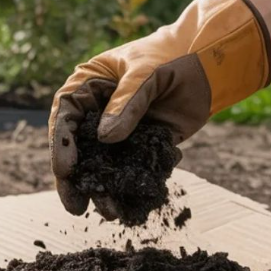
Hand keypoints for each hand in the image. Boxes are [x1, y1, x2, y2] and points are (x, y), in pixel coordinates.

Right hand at [48, 0, 270, 214]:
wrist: (209, 68)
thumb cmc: (171, 58)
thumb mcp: (146, 74)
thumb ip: (127, 103)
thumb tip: (105, 139)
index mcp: (87, 88)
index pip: (65, 119)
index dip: (61, 146)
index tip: (65, 170)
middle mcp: (96, 115)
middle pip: (77, 150)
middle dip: (76, 180)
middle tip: (76, 206)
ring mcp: (118, 134)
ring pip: (102, 167)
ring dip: (104, 191)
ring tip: (110, 212)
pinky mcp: (139, 149)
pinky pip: (130, 173)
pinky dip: (131, 190)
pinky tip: (132, 208)